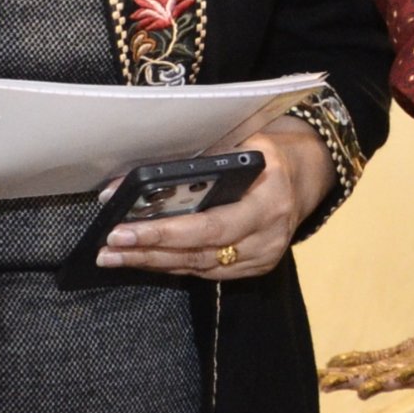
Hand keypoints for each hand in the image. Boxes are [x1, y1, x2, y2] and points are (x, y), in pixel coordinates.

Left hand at [100, 125, 327, 278]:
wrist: (305, 176)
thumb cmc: (265, 153)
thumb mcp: (242, 141)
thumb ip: (203, 158)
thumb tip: (140, 174)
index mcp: (268, 198)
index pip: (211, 225)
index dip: (165, 230)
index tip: (124, 226)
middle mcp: (268, 234)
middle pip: (200, 251)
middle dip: (149, 249)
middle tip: (108, 247)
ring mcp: (263, 256)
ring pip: (199, 265)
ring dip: (152, 261)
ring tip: (113, 255)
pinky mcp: (256, 267)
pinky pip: (207, 270)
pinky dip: (172, 264)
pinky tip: (143, 258)